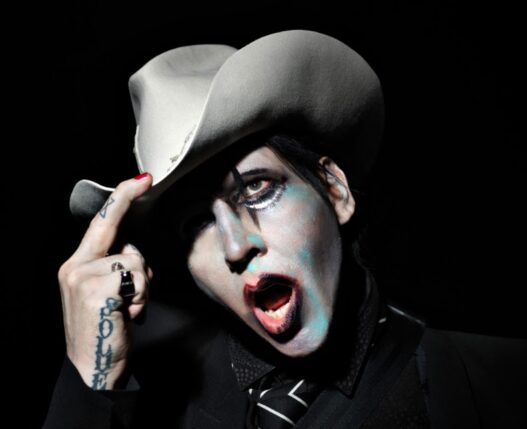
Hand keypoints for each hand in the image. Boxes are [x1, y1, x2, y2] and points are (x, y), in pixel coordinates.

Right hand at [58, 174, 153, 389]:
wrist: (92, 369)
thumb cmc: (106, 328)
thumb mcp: (105, 293)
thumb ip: (113, 267)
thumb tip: (133, 252)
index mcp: (76, 265)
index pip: (101, 224)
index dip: (122, 198)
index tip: (142, 179)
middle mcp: (74, 266)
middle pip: (123, 240)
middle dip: (139, 255)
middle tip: (134, 269)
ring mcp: (82, 277)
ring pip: (136, 261)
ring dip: (142, 288)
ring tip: (127, 310)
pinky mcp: (96, 289)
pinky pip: (137, 277)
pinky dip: (141, 298)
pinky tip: (127, 316)